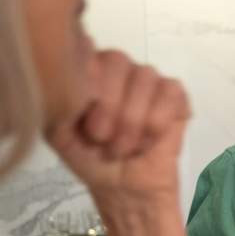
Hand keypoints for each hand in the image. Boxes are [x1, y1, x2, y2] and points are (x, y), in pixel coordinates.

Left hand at [47, 50, 189, 206]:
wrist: (123, 187)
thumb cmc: (90, 157)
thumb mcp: (59, 134)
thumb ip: (59, 104)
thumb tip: (69, 81)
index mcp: (87, 68)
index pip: (86, 48)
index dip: (86, 79)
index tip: (83, 112)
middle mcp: (117, 66)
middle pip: (117, 60)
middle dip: (110, 106)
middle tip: (102, 138)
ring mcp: (148, 78)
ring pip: (145, 78)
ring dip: (133, 121)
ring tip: (124, 147)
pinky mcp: (175, 94)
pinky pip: (170, 93)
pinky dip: (156, 123)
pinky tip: (148, 141)